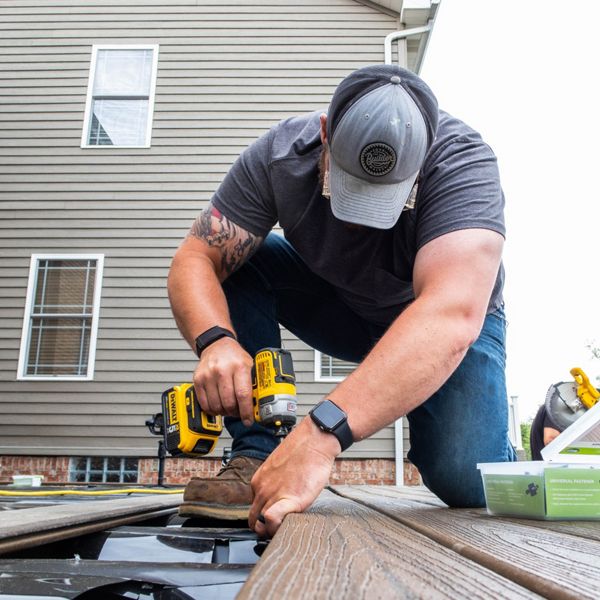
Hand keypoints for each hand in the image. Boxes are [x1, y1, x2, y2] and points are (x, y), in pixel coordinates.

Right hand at [193, 337, 253, 425]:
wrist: (217, 345)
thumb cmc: (234, 356)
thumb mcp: (250, 365)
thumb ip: (254, 384)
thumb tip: (258, 405)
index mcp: (239, 366)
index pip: (243, 394)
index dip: (246, 411)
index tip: (249, 420)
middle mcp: (222, 370)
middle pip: (229, 403)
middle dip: (235, 413)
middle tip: (238, 413)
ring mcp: (208, 375)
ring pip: (216, 406)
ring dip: (224, 412)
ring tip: (229, 408)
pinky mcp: (198, 380)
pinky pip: (204, 404)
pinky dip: (212, 410)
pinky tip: (218, 406)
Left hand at [248, 416, 340, 537]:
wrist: (314, 441)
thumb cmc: (302, 452)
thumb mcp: (278, 469)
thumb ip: (274, 485)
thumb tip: (278, 498)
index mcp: (258, 482)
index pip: (253, 509)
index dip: (262, 518)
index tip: (271, 520)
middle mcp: (261, 489)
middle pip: (254, 520)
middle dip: (264, 529)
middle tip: (278, 529)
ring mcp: (273, 495)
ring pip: (261, 525)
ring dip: (272, 531)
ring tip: (285, 527)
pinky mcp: (289, 499)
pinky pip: (272, 519)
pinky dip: (275, 527)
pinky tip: (285, 524)